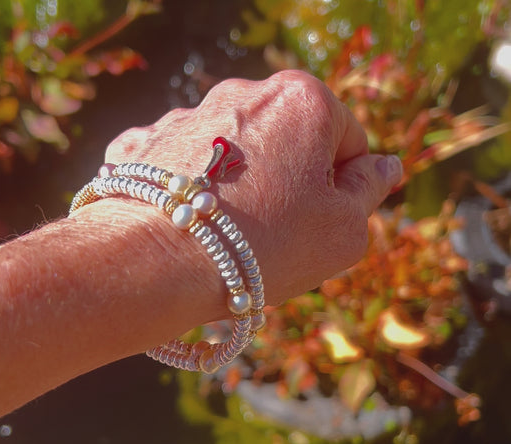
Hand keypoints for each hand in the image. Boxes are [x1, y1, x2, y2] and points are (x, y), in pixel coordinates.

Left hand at [103, 70, 401, 305]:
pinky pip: (184, 165)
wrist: (156, 264)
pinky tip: (187, 222)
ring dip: (240, 186)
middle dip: (290, 183)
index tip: (317, 222)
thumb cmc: (265, 247)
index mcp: (302, 100)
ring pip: (234, 155)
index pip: (346, 142)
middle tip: (275, 233)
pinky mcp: (145, 144)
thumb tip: (386, 166)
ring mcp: (186, 115)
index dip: (340, 189)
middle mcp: (241, 93)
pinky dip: (192, 190)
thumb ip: (369, 189)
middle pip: (287, 143)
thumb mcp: (343, 229)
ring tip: (227, 233)